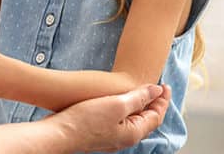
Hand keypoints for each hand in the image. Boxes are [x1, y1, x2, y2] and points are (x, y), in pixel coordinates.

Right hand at [51, 84, 171, 152]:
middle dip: (153, 103)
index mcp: (133, 132)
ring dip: (138, 106)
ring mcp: (111, 137)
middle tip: (155, 88)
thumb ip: (138, 97)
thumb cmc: (85, 120)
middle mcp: (125, 137)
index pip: (156, 115)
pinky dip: (124, 109)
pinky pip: (119, 120)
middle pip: (146, 119)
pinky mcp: (98, 133)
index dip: (162, 99)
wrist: (59, 134)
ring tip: (138, 92)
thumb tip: (156, 91)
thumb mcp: (116, 104)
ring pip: (132, 120)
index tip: (164, 85)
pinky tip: (115, 102)